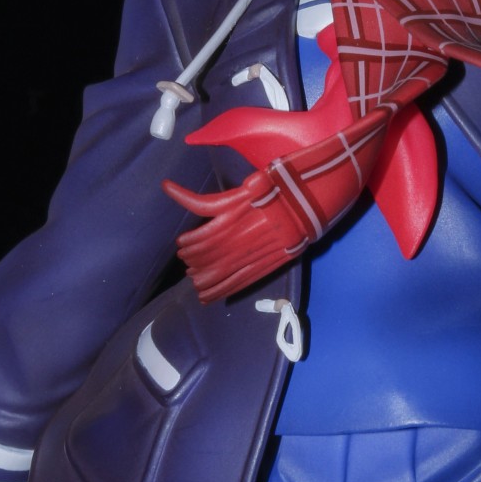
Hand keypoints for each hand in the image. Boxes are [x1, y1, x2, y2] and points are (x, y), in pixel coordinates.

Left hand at [163, 170, 311, 303]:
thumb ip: (215, 199)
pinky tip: (214, 296)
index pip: (201, 237)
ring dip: (206, 282)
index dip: (188, 244)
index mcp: (234, 216)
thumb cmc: (279, 187)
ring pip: (223, 274)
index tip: (181, 245)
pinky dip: (225, 290)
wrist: (312, 200)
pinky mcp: (269, 264)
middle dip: (194, 264)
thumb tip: (168, 187)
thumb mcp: (247, 185)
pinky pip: (241, 282)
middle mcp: (242, 238)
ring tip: (196, 286)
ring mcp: (256, 254)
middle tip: (187, 267)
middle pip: (209, 258)